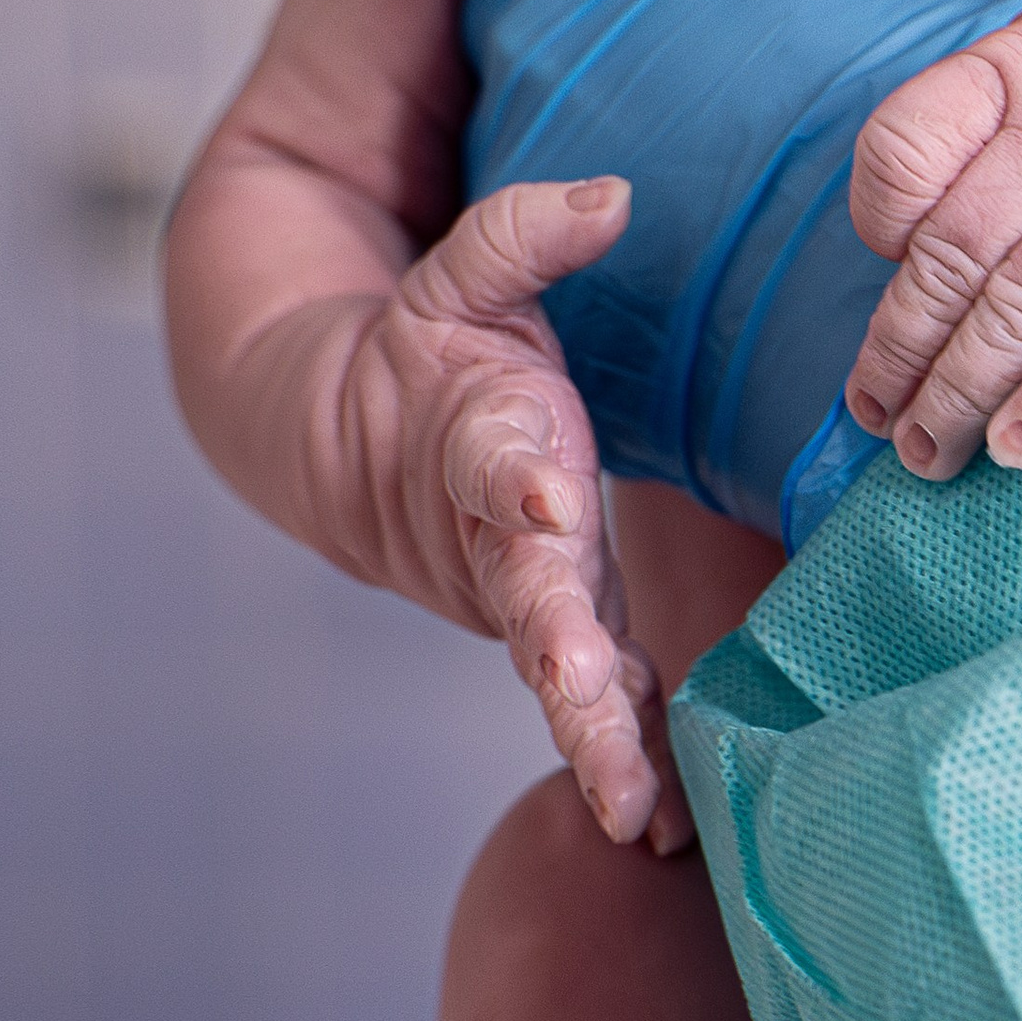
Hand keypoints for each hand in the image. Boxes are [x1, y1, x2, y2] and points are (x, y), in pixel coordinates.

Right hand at [328, 176, 689, 848]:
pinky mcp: (560, 632)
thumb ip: (527, 234)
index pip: (497, 457)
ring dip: (597, 739)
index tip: (546, 498)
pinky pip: (597, 703)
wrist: (360, 452)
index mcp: (480, 441)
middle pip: (530, 599)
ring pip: (561, 676)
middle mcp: (501, 536)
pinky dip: (624, 758)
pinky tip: (662, 826)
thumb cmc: (441, 356)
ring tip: (633, 810)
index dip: (517, 475)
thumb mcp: (465, 281)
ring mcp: (527, 596)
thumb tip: (609, 194)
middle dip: (558, 652)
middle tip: (583, 698)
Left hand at [845, 0, 1021, 477]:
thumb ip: (972, 121)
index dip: (880, 220)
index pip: (906, 148)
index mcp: (1016, 73)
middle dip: (901, 352)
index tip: (884, 264)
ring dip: (961, 395)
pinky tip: (1018, 448)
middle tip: (879, 417)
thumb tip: (894, 241)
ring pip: (1020, 309)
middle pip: (954, 257)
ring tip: (927, 453)